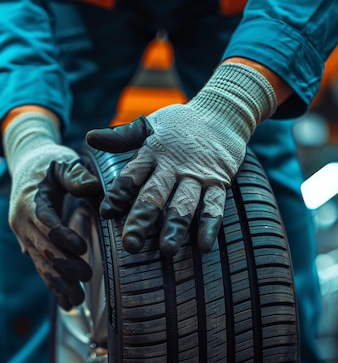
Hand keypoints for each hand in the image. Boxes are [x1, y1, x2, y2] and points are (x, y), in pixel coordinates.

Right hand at [4, 113, 100, 309]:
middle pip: (43, 247)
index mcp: (31, 201)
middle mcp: (23, 222)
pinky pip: (41, 269)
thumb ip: (76, 175)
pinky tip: (67, 303)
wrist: (28, 168)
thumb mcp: (63, 163)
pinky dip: (54, 286)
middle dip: (65, 264)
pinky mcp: (30, 246)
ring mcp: (24, 237)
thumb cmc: (50, 165)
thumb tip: (91, 185)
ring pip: (41, 264)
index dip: (62, 236)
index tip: (81, 247)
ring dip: (59, 282)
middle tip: (87, 275)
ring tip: (78, 298)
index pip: (45, 222)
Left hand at [87, 63, 276, 255]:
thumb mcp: (149, 125)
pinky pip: (214, 205)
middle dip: (142, 220)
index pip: (131, 175)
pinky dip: (210, 225)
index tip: (107, 213)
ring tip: (168, 250)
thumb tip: (90, 138)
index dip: (119, 195)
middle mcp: (173, 166)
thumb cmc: (179, 124)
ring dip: (176, 227)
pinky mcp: (218, 181)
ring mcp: (197, 175)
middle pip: (155, 195)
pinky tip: (204, 246)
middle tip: (131, 245)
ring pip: (184, 203)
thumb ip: (121, 137)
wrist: (222, 113)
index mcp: (152, 153)